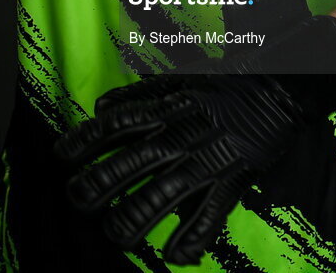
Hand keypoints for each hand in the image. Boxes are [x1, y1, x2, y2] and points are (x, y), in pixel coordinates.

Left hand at [54, 71, 303, 266]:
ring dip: (134, 218)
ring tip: (114, 234)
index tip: (61, 157)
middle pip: (130, 163)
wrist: (274, 89)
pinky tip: (173, 256)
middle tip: (76, 200)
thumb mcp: (176, 80)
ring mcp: (205, 161)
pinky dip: (191, 240)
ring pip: (162, 196)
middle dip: (98, 185)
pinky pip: (209, 217)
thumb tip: (101, 107)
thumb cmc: (221, 84)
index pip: (116, 125)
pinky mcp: (230, 182)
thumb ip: (137, 95)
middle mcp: (179, 136)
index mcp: (165, 109)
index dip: (85, 141)